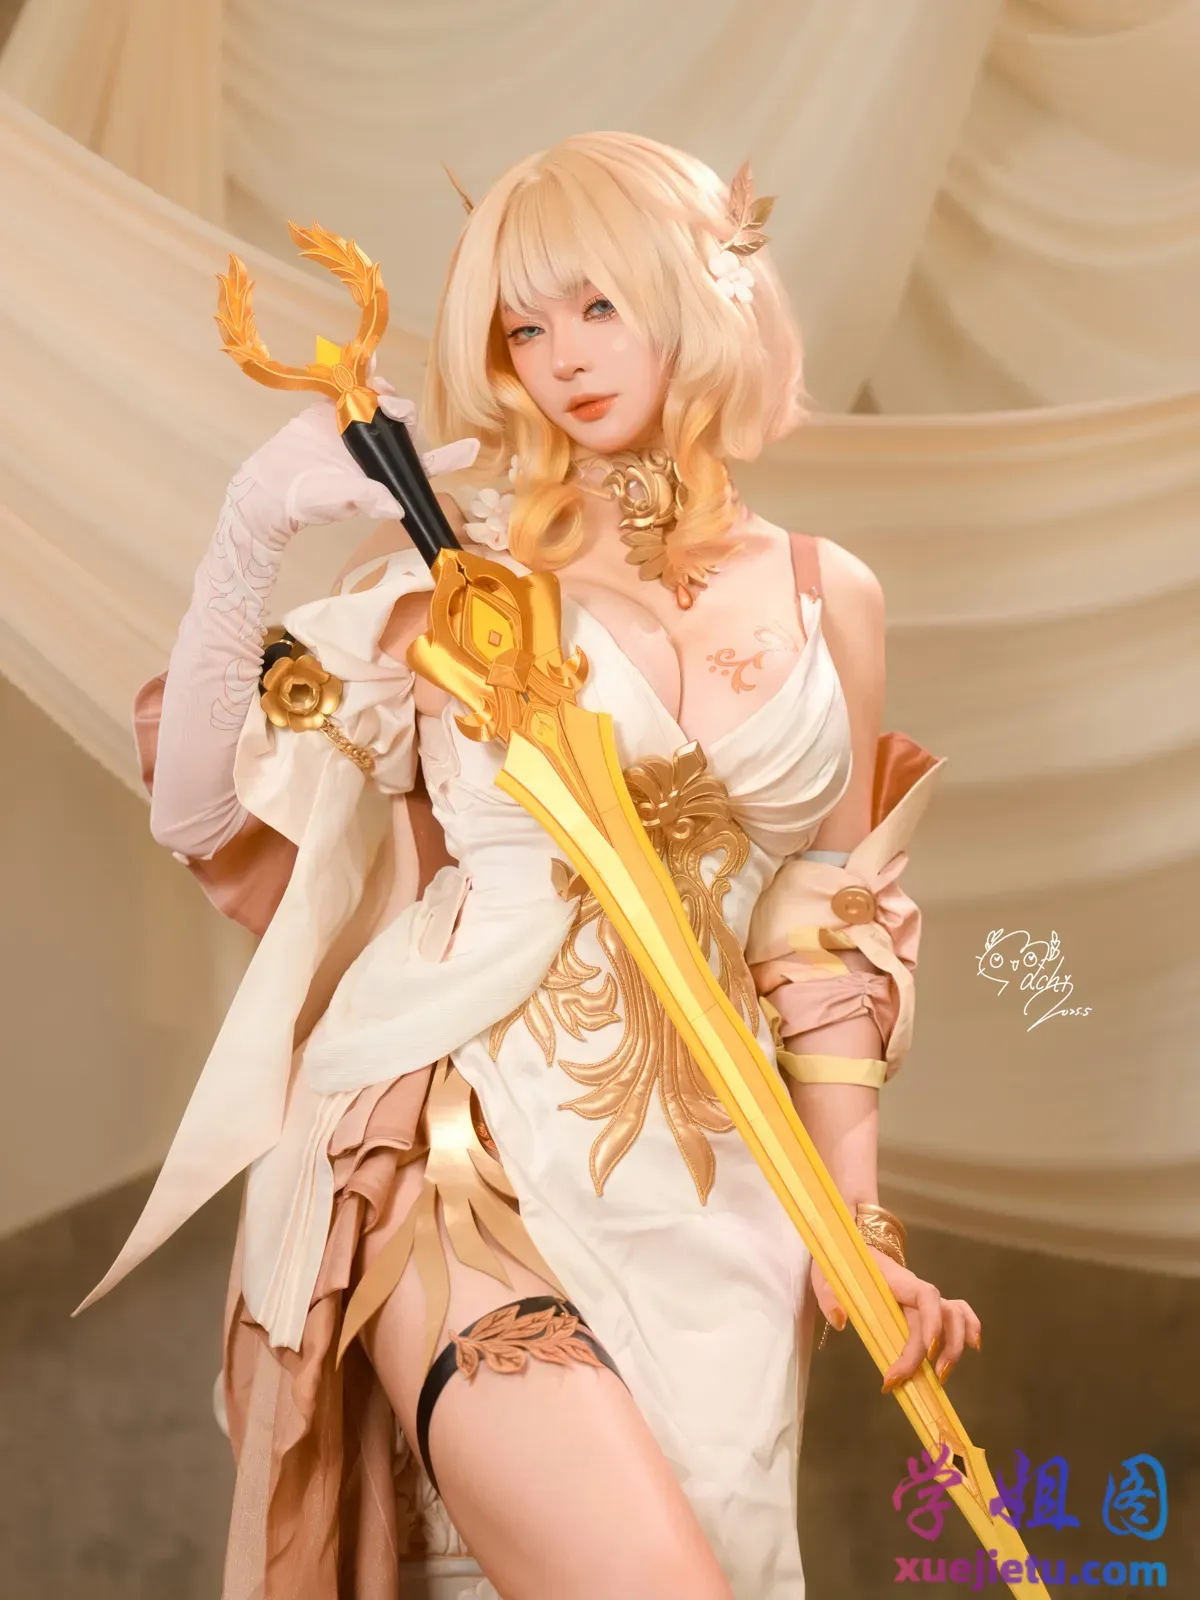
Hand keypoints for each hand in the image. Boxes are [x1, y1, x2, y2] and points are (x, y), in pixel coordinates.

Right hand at [240, 383, 477, 536]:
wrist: (273, 486)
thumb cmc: (311, 500)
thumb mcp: (342, 501)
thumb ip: (367, 500)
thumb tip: (396, 507)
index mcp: (388, 472)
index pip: (427, 465)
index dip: (451, 456)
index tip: (473, 447)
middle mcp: (378, 447)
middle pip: (405, 424)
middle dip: (405, 410)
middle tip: (391, 406)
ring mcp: (356, 426)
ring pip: (382, 402)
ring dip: (385, 391)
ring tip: (376, 387)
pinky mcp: (333, 409)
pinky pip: (351, 386)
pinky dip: (361, 372)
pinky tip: (367, 361)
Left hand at [809, 1250, 981, 1387]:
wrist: (847, 1247)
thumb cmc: (839, 1264)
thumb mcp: (825, 1277)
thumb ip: (830, 1298)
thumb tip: (841, 1321)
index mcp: (894, 1280)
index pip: (926, 1297)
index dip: (931, 1324)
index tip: (924, 1354)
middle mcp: (914, 1287)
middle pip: (942, 1315)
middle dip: (941, 1350)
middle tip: (925, 1381)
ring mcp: (921, 1296)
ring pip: (955, 1314)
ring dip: (956, 1344)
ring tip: (942, 1376)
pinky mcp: (923, 1306)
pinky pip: (956, 1311)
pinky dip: (969, 1327)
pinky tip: (972, 1348)